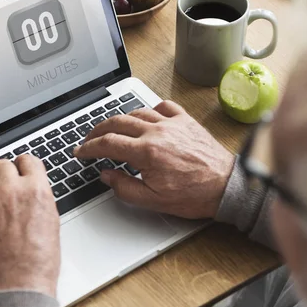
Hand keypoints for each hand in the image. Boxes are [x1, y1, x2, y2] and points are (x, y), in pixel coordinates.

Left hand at [0, 155, 59, 295]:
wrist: (21, 282)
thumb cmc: (38, 260)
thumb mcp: (51, 221)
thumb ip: (39, 200)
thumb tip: (31, 194)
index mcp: (36, 189)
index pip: (27, 160)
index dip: (22, 166)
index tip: (18, 170)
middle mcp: (11, 189)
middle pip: (1, 165)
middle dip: (0, 176)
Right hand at [75, 101, 233, 218]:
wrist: (226, 186)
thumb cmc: (194, 194)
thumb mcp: (153, 200)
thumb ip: (124, 187)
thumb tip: (106, 175)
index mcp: (146, 152)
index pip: (107, 143)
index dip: (89, 147)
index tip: (80, 151)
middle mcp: (157, 132)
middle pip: (117, 122)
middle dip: (97, 130)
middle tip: (89, 138)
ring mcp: (172, 123)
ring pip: (137, 112)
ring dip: (119, 119)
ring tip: (111, 128)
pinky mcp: (185, 121)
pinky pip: (163, 106)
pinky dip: (150, 109)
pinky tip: (146, 117)